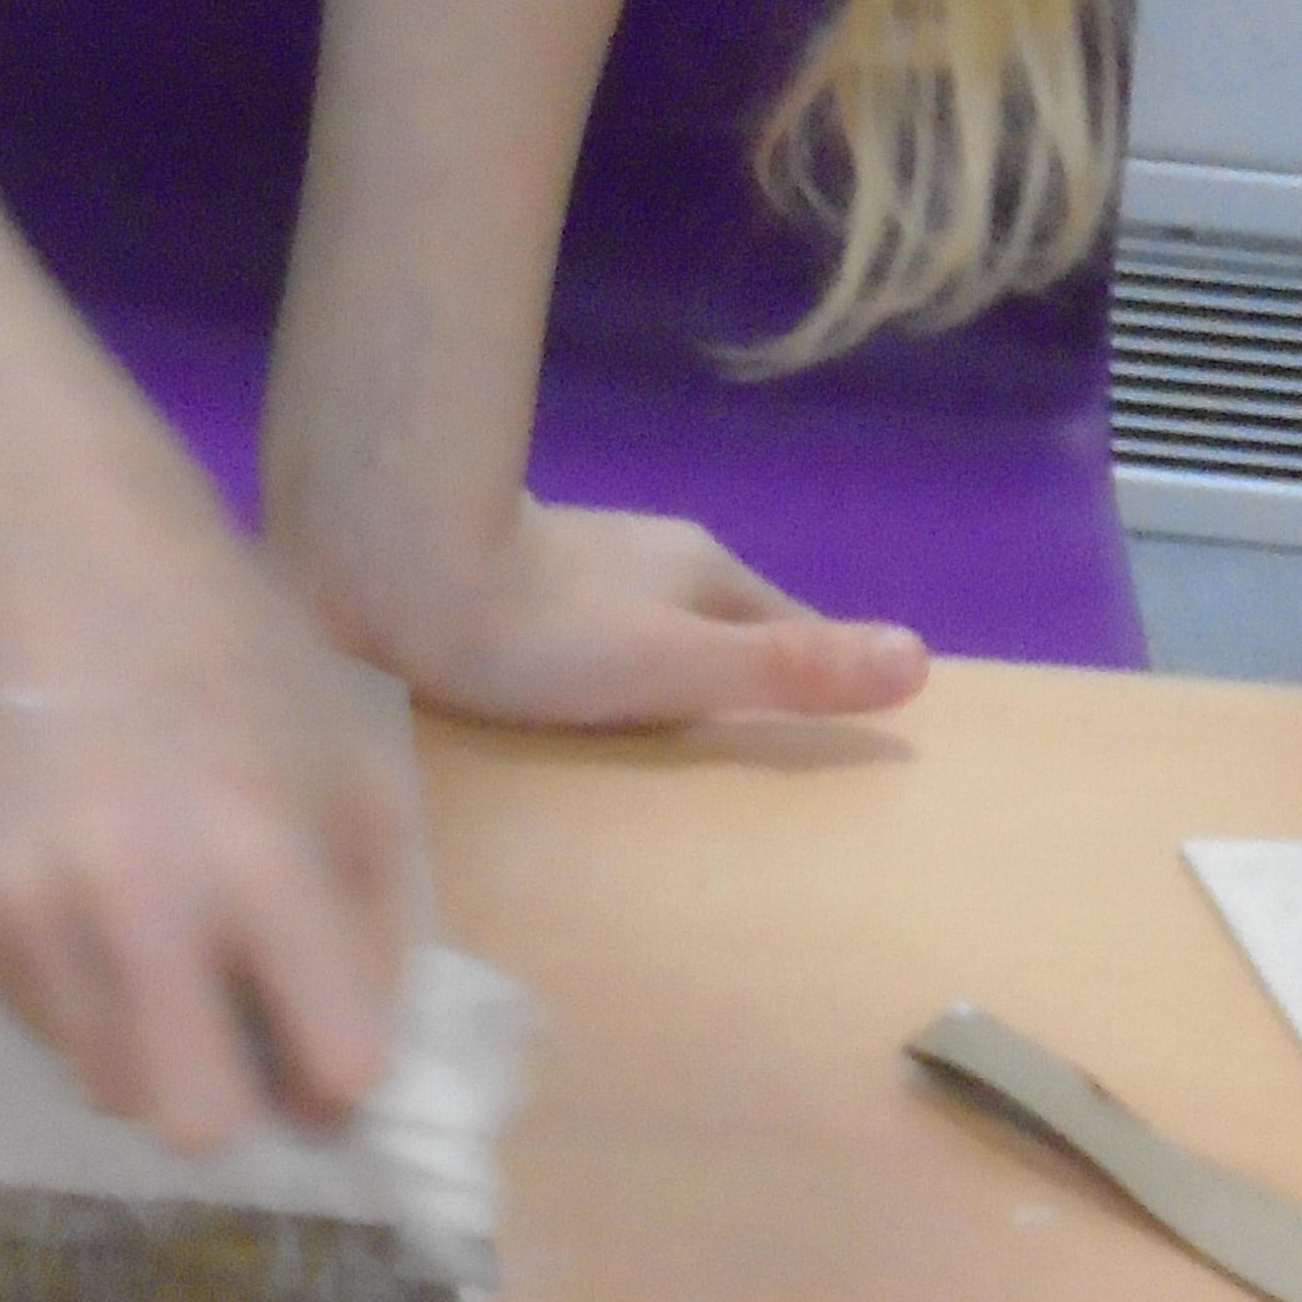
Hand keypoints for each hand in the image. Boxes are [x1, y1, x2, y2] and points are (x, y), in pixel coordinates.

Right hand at [0, 536, 423, 1159]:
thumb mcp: (355, 770)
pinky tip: (86, 894)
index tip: (331, 1048)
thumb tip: (352, 1079)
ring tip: (156, 946)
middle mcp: (136, 899)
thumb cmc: (237, 665)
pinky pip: (36, 1021)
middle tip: (239, 1039)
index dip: (344, 1073)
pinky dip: (76, 991)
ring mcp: (29, 910)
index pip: (335, 1067)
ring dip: (148, 1047)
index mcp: (262, 859)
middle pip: (195, 1126)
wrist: (58, 572)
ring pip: (105, 1088)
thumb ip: (371, 928)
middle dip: (234, 1100)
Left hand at [291, 494, 927, 734]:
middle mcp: (649, 549)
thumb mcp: (676, 667)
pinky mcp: (509, 573)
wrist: (382, 565)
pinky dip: (597, 661)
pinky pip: (583, 625)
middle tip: (753, 752)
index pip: (790, 630)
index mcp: (703, 571)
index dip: (817, 679)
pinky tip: (569, 697)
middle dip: (742, 674)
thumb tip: (920, 661)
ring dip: (666, 667)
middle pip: (723, 621)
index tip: (837, 734)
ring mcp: (578, 555)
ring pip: (650, 618)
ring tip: (667, 738)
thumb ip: (788, 673)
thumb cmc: (534, 632)